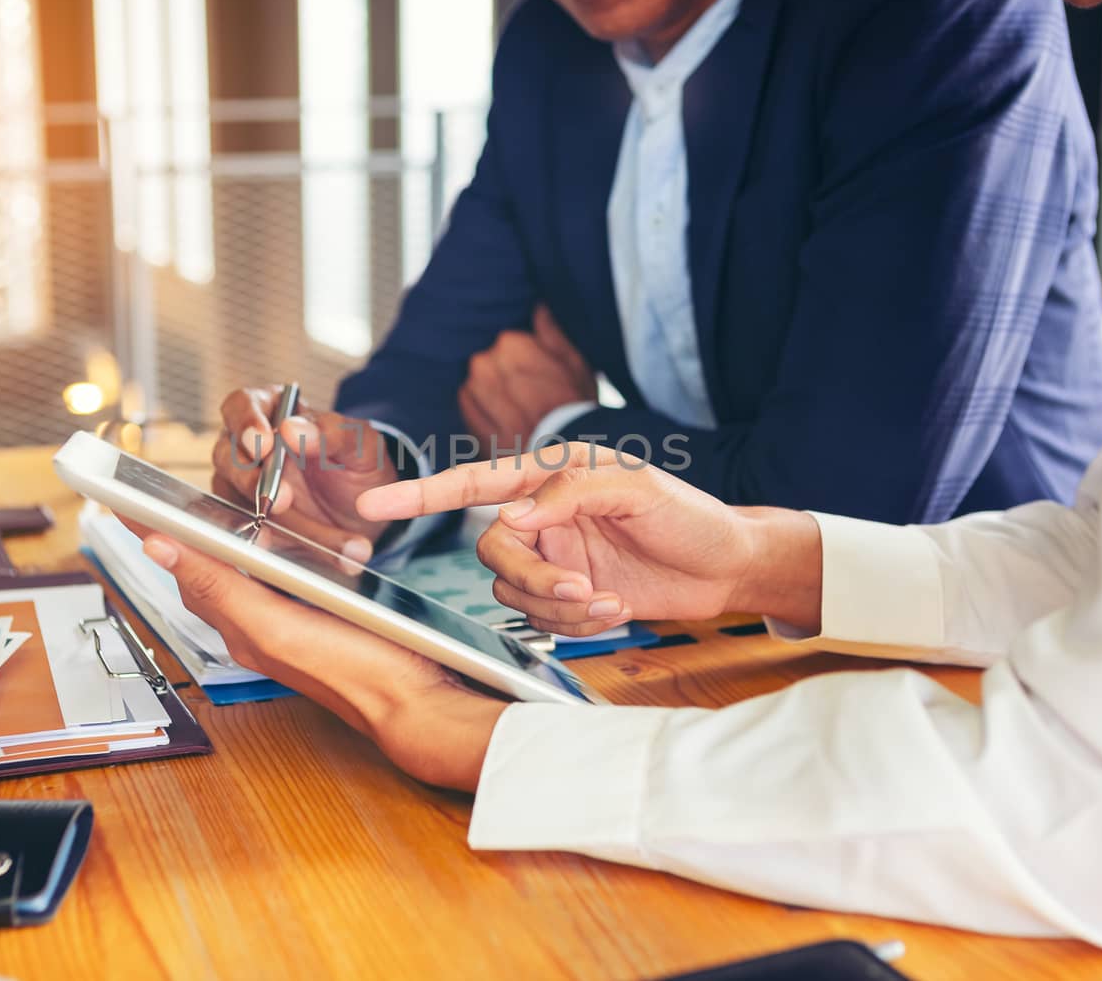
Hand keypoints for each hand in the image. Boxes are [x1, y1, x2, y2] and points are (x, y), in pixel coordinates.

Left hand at [125, 520, 504, 791]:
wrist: (412, 703)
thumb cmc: (354, 671)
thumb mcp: (277, 625)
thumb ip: (219, 587)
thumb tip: (160, 547)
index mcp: (240, 625)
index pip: (181, 567)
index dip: (151, 530)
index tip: (121, 498)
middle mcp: (256, 626)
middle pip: (205, 570)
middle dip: (180, 532)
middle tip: (154, 497)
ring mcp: (285, 624)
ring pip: (237, 574)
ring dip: (217, 542)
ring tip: (197, 513)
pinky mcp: (315, 620)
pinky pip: (272, 580)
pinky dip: (261, 553)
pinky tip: (270, 542)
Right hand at [214, 386, 398, 561]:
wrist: (367, 517)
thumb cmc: (359, 468)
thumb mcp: (361, 447)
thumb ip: (333, 432)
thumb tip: (290, 428)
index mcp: (273, 412)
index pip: (240, 404)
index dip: (245, 422)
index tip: (263, 444)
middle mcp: (248, 449)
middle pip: (226, 456)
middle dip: (252, 481)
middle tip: (282, 500)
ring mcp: (242, 488)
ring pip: (237, 501)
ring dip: (273, 521)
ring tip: (311, 536)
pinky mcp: (247, 523)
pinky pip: (250, 534)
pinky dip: (276, 545)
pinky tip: (302, 553)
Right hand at [358, 444, 823, 634]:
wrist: (728, 568)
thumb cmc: (690, 517)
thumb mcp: (638, 491)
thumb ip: (571, 492)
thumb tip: (515, 516)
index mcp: (551, 476)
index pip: (474, 483)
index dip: (421, 493)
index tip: (374, 505)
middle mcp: (544, 517)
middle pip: (494, 552)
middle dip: (533, 578)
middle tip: (581, 590)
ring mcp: (554, 559)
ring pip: (513, 592)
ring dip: (558, 607)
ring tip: (611, 601)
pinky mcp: (568, 597)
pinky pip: (540, 620)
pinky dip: (575, 624)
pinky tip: (616, 610)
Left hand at [458, 306, 595, 455]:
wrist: (567, 452)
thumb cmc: (577, 406)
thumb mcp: (576, 364)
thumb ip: (552, 333)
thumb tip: (538, 308)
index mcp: (511, 346)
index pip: (507, 341)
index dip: (525, 358)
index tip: (538, 372)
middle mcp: (487, 366)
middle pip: (489, 361)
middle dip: (506, 374)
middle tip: (529, 392)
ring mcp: (477, 396)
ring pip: (476, 382)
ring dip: (492, 391)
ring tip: (518, 406)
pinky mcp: (472, 422)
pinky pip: (468, 406)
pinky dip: (482, 409)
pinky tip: (504, 417)